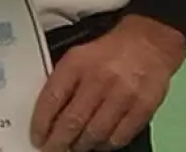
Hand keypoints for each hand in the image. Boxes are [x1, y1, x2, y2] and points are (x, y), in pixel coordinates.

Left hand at [30, 15, 185, 151]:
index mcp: (77, 64)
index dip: (42, 123)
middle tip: (52, 150)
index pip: (52, 99)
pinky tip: (98, 144)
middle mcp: (99, 79)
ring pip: (96, 132)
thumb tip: (46, 112)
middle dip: (59, 141)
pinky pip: (120, 136)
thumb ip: (62, 81)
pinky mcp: (143, 107)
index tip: (37, 137)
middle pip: (73, 120)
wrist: (148, 43)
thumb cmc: (107, 52)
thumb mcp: (76, 56)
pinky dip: (105, 145)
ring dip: (81, 146)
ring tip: (73, 148)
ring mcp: (123, 95)